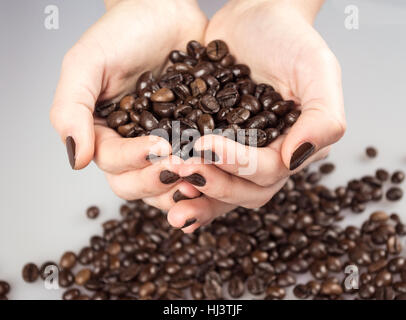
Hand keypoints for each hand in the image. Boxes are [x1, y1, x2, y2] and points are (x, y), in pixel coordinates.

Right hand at [50, 0, 205, 212]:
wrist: (166, 13)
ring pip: (166, 183)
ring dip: (181, 185)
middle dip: (157, 179)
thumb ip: (71, 109)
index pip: (111, 161)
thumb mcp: (87, 63)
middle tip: (181, 165)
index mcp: (103, 132)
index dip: (132, 160)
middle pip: (135, 183)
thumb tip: (76, 158)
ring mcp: (163, 144)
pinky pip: (196, 165)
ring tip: (201, 175)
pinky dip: (205, 174)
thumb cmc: (123, 32)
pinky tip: (219, 171)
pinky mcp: (191, 139)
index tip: (157, 147)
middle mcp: (131, 144)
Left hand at [166, 0, 345, 231]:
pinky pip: (199, 168)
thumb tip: (297, 158)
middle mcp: (266, 156)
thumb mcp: (316, 69)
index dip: (239, 165)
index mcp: (293, 146)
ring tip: (168, 186)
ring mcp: (237, 152)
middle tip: (181, 170)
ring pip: (220, 188)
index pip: (269, 171)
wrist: (255, 16)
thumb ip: (323, 116)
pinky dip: (182, 180)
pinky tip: (160, 178)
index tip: (206, 144)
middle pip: (244, 191)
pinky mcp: (211, 141)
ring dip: (195, 193)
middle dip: (213, 184)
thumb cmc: (290, 38)